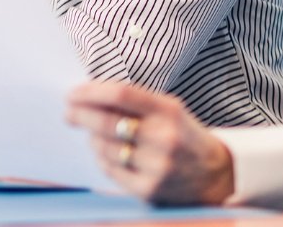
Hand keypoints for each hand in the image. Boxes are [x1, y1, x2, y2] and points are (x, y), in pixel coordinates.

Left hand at [67, 82, 234, 204]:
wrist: (214, 174)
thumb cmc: (185, 135)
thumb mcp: (171, 110)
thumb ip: (138, 103)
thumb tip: (94, 96)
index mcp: (169, 110)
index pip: (122, 94)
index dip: (92, 92)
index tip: (73, 93)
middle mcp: (163, 137)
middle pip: (108, 122)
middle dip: (81, 115)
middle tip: (68, 111)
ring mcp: (155, 165)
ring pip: (106, 148)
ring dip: (91, 138)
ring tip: (89, 132)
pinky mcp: (148, 190)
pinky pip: (111, 171)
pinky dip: (101, 159)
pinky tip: (100, 152)